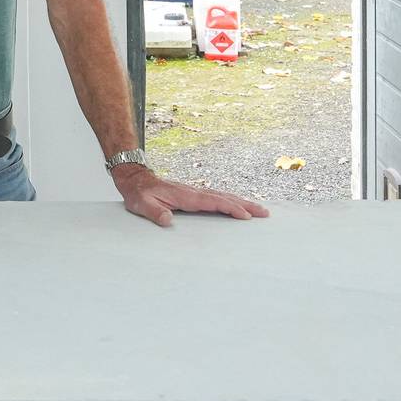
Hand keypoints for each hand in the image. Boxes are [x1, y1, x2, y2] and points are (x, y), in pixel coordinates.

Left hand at [111, 165, 268, 226]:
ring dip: (242, 202)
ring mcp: (196, 192)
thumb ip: (155, 213)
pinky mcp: (195, 195)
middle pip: (225, 198)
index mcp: (186, 196)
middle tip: (264, 213)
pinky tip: (240, 206)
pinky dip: (232, 201)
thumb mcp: (143, 205)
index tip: (245, 215)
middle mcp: (195, 192)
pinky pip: (218, 198)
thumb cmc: (139, 194)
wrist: (136, 180)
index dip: (230, 208)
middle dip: (245, 205)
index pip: (213, 202)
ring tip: (260, 210)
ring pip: (224, 197)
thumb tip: (167, 221)